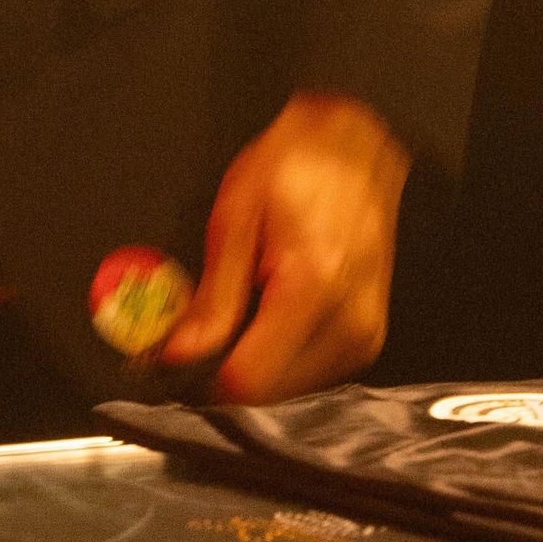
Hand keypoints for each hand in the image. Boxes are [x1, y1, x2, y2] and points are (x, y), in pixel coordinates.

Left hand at [162, 93, 410, 400]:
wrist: (354, 147)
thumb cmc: (295, 167)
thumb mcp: (235, 218)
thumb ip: (213, 298)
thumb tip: (177, 353)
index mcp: (312, 289)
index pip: (250, 379)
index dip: (202, 378)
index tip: (173, 360)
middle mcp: (349, 324)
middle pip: (270, 394)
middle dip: (227, 372)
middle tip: (198, 335)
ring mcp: (365, 337)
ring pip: (291, 393)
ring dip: (256, 368)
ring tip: (239, 318)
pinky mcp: (369, 339)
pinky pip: (314, 375)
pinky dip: (282, 360)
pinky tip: (268, 321)